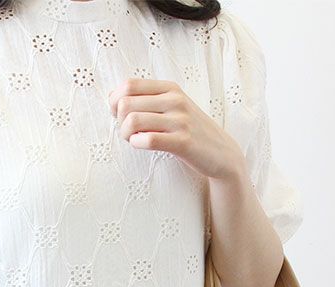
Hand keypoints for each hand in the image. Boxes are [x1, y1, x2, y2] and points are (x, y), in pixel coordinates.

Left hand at [108, 77, 246, 180]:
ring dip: (125, 134)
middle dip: (119, 121)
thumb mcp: (174, 108)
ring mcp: (180, 120)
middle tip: (127, 132)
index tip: (120, 116)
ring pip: (133, 121)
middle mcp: (175, 100)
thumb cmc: (190, 132)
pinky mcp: (183, 142)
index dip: (115, 101)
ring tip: (133, 140)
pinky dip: (137, 144)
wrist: (221, 154)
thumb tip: (113, 99)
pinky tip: (142, 145)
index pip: (129, 85)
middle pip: (126, 103)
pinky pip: (149, 140)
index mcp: (170, 88)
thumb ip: (149, 101)